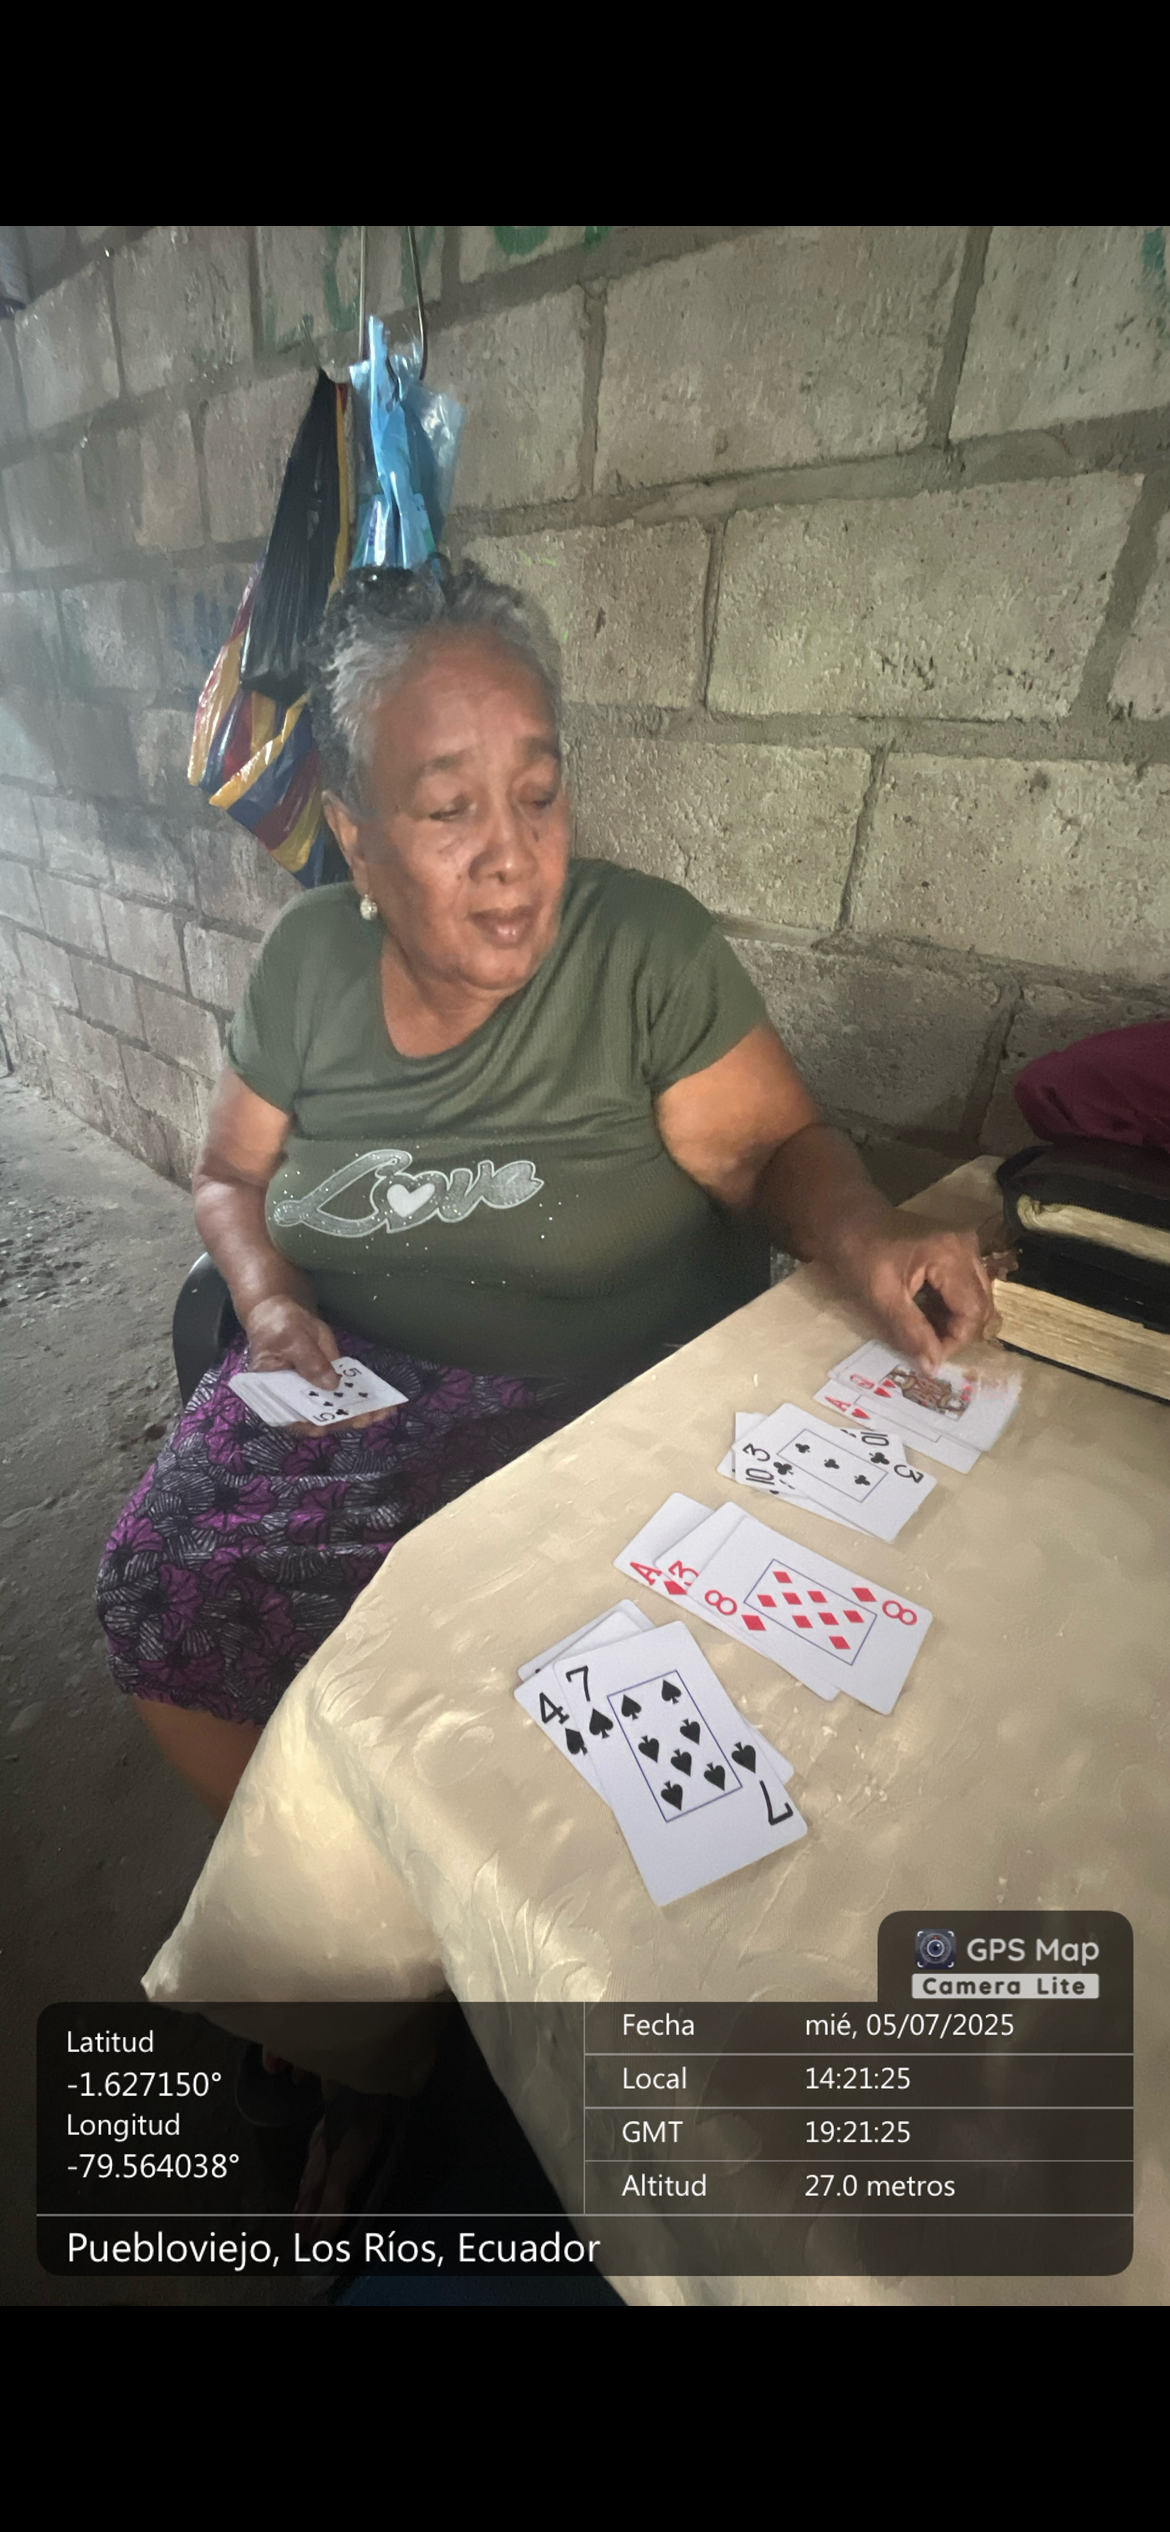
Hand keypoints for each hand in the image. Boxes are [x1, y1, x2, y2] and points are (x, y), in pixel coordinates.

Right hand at [241, 1298, 396, 1431]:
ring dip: (360, 1412)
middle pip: (319, 1417)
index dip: (312, 1422)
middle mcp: (294, 1402)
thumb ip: (309, 1361)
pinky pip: (347, 1396)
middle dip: (345, 1418)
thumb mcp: (291, 1338)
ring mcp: (314, 1394)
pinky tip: (383, 1402)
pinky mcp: (329, 1384)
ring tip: (384, 1410)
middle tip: (368, 1416)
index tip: (329, 1424)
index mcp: (275, 1395)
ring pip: (337, 1411)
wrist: (282, 1315)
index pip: (293, 1416)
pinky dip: (364, 1400)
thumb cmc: (279, 1327)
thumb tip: (330, 1385)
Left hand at [836, 1215, 998, 1368]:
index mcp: (951, 1254)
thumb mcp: (881, 1297)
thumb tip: (933, 1368)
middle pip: (980, 1303)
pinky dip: (950, 1306)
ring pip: (975, 1297)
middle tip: (926, 1346)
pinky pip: (966, 1286)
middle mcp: (967, 1246)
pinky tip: (927, 1313)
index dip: (954, 1341)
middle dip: (955, 1332)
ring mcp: (965, 1245)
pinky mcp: (958, 1249)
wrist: (849, 1219)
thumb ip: (911, 1332)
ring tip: (924, 1330)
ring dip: (953, 1320)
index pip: (972, 1310)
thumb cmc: (860, 1254)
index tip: (928, 1357)